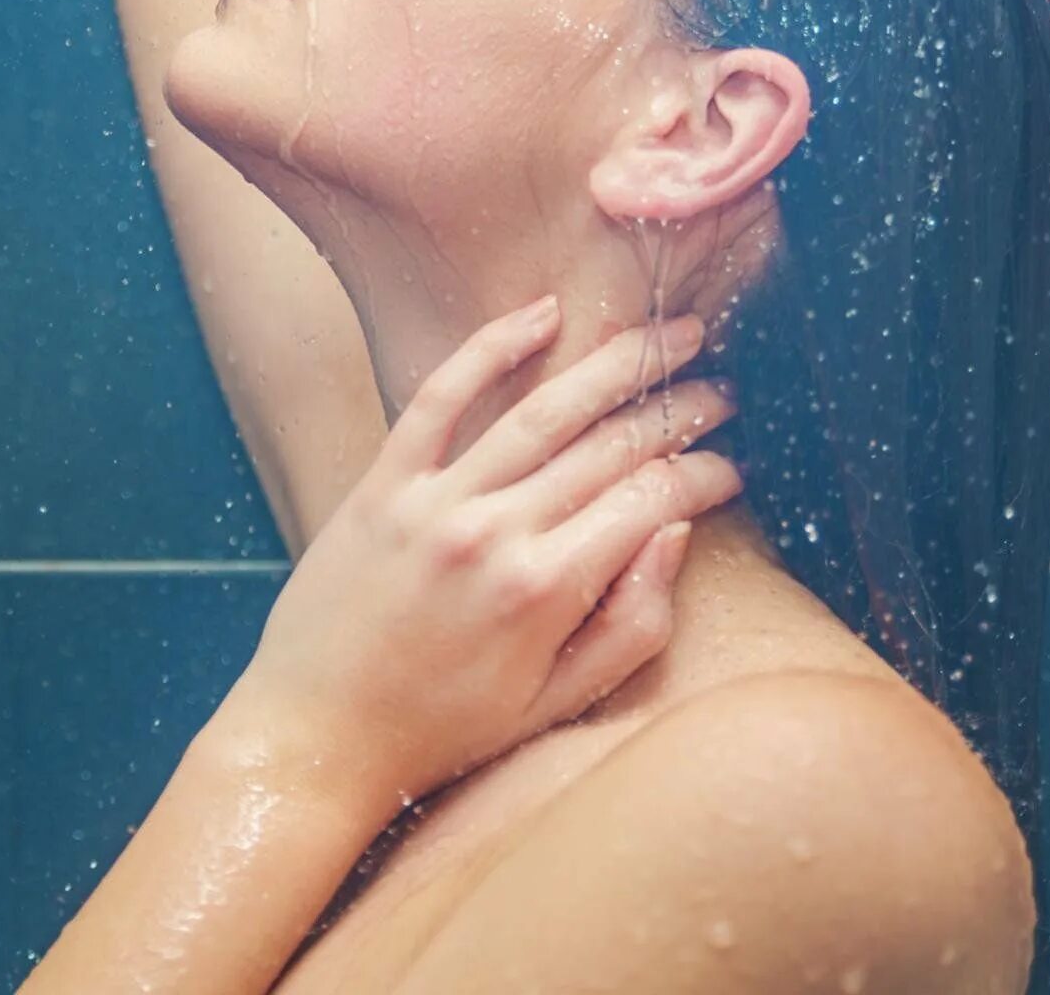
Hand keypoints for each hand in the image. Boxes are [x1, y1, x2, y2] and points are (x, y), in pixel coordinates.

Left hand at [233, 298, 741, 805]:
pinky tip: (544, 314)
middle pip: (610, 447)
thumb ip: (632, 624)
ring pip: (543, 409)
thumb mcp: (556, 703)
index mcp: (545, 591)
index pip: (651, 503)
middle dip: (678, 412)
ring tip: (668, 337)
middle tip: (721, 391)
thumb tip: (675, 534)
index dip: (703, 477)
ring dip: (616, 365)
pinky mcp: (383, 483)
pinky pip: (441, 395)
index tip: (731, 468)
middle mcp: (494, 533)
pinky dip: (493, 346)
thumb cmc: (445, 729)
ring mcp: (435, 501)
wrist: (317, 735)